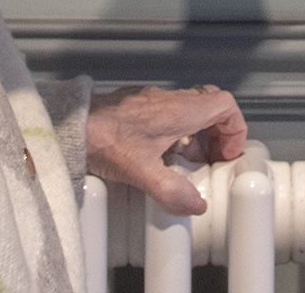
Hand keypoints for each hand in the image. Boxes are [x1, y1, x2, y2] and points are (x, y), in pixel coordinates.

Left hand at [85, 84, 248, 215]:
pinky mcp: (136, 104)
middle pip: (210, 104)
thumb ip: (171, 190)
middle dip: (218, 132)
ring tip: (185, 162)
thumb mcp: (141, 172)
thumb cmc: (103, 141)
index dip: (234, 128)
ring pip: (188, 108)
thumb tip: (197, 205)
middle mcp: (168, 100)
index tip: (226, 153)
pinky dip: (175, 131)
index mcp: (178, 111)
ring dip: (195, 133)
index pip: (224, 104)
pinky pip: (168, 112)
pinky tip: (158, 154)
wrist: (69, 124)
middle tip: (210, 158)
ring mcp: (151, 100)